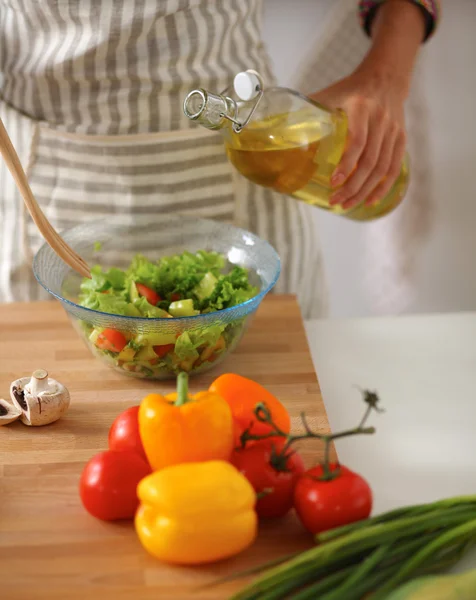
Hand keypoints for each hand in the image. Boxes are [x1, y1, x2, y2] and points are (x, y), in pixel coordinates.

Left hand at [310, 69, 406, 209]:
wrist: (386, 77)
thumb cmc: (350, 89)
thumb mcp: (329, 94)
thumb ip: (308, 110)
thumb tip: (279, 129)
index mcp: (361, 107)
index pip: (358, 140)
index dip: (347, 163)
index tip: (333, 182)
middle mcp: (381, 119)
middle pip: (370, 160)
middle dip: (352, 186)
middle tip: (335, 201)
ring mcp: (393, 130)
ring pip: (382, 168)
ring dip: (364, 190)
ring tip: (347, 205)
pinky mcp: (401, 139)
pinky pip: (394, 167)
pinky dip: (383, 186)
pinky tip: (370, 201)